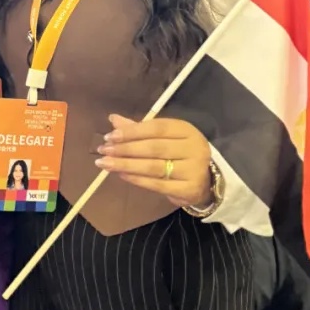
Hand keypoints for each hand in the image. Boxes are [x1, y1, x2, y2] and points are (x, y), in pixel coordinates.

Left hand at [96, 114, 213, 208]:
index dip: (132, 131)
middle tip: (103, 151)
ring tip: (106, 164)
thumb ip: (139, 129)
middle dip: (125, 149)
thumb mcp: (165, 138)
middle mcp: (193, 148)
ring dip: (126, 165)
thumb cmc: (180, 155)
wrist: (205, 181)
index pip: (156, 128)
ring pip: (153, 167)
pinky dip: (136, 179)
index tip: (109, 136)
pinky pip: (157, 184)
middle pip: (153, 148)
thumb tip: (113, 119)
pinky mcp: (188, 189)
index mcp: (186, 130)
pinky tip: (121, 175)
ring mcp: (193, 170)